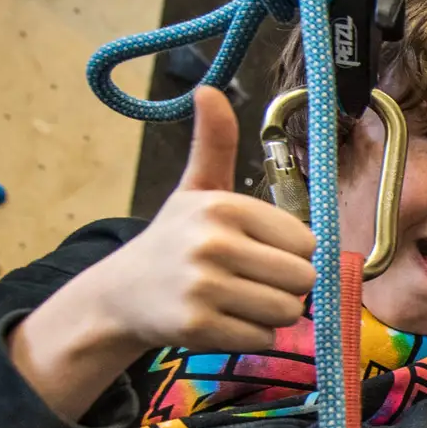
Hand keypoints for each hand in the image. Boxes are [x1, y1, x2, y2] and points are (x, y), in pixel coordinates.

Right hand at [95, 87, 316, 354]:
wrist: (120, 294)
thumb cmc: (172, 240)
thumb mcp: (195, 189)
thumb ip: (215, 145)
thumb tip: (208, 89)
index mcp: (223, 206)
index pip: (306, 242)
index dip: (289, 252)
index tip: (258, 250)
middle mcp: (213, 243)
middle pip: (302, 279)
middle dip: (284, 285)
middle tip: (250, 280)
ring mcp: (204, 287)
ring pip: (286, 311)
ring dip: (270, 313)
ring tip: (236, 300)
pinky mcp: (198, 326)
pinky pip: (262, 338)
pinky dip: (251, 335)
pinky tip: (222, 320)